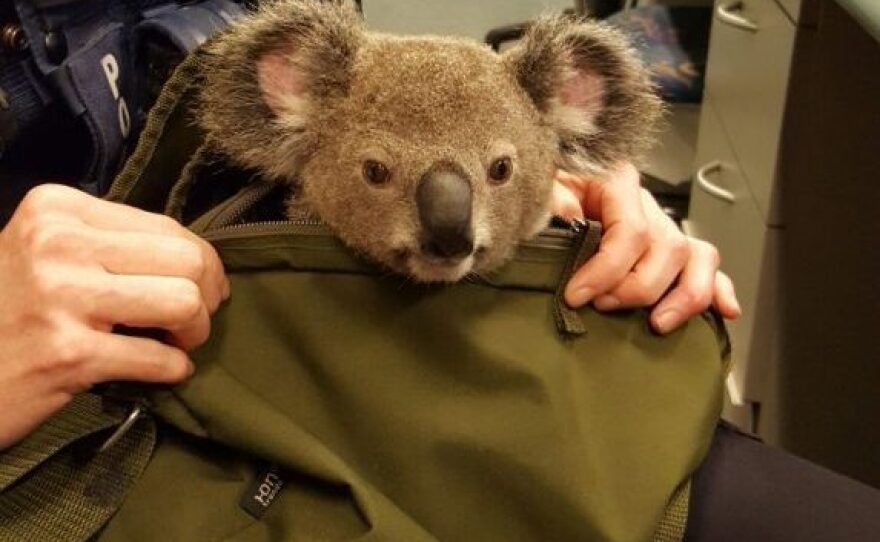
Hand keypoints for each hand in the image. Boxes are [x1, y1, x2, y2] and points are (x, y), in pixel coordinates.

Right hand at [0, 184, 228, 448]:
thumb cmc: (10, 312)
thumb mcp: (47, 253)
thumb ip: (114, 244)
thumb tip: (200, 259)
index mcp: (57, 210)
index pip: (167, 226)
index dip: (202, 262)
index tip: (203, 288)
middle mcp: (57, 245)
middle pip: (187, 259)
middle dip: (207, 297)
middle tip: (192, 321)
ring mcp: (61, 298)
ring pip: (184, 302)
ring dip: (195, 333)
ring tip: (177, 343)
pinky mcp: (68, 354)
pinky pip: (160, 358)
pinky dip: (173, 369)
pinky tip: (161, 370)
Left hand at [552, 163, 740, 333]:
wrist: (553, 185)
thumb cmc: (548, 188)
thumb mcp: (542, 184)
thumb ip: (552, 198)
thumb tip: (570, 216)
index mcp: (618, 182)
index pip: (631, 231)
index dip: (606, 270)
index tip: (576, 296)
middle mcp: (648, 204)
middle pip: (667, 249)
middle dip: (636, 288)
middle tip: (602, 306)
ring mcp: (663, 226)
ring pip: (696, 258)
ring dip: (683, 296)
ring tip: (657, 324)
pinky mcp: (670, 249)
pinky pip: (706, 265)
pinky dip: (718, 289)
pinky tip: (725, 311)